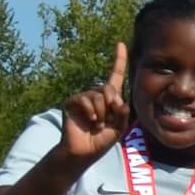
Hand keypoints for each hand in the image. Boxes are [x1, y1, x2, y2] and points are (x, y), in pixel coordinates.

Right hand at [57, 43, 131, 164]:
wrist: (84, 151)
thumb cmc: (102, 140)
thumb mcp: (119, 128)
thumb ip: (123, 114)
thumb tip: (119, 100)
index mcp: (109, 99)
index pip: (115, 76)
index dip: (118, 60)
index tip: (121, 44)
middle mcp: (95, 94)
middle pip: (108, 88)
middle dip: (112, 104)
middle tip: (108, 120)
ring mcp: (83, 97)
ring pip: (98, 95)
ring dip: (102, 112)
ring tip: (97, 124)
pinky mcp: (71, 102)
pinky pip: (85, 99)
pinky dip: (91, 111)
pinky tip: (90, 121)